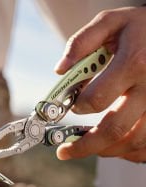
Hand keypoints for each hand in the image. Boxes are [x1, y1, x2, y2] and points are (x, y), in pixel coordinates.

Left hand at [54, 6, 145, 162]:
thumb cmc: (140, 28)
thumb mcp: (110, 22)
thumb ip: (82, 43)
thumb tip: (60, 70)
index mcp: (133, 64)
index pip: (96, 99)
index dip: (77, 107)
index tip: (69, 108)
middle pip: (114, 130)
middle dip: (84, 146)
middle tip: (65, 151)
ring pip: (133, 142)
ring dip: (105, 150)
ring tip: (86, 147)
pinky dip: (128, 151)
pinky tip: (113, 146)